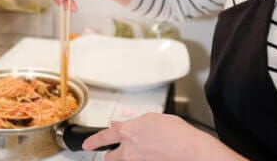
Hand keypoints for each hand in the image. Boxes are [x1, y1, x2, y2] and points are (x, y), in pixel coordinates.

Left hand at [83, 113, 245, 160]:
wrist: (190, 149)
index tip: (86, 144)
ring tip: (135, 153)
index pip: (104, 136)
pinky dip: (139, 158)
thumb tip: (121, 125)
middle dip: (110, 155)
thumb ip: (133, 123)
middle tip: (114, 152)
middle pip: (109, 157)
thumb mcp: (151, 119)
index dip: (93, 141)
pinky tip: (149, 154)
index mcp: (128, 132)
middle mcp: (129, 150)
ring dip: (124, 158)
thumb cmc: (175, 133)